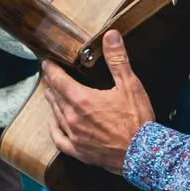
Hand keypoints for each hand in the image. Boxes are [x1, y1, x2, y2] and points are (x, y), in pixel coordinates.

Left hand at [41, 30, 154, 174]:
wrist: (142, 154)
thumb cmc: (137, 121)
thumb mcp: (130, 85)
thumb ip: (117, 59)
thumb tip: (110, 36)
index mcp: (82, 100)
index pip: (58, 80)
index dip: (51, 69)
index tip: (47, 63)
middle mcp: (72, 118)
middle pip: (55, 97)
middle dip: (52, 84)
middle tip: (50, 76)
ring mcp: (74, 136)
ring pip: (56, 115)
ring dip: (52, 103)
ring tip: (50, 94)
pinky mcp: (78, 151)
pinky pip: (58, 139)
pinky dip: (54, 129)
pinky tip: (53, 124)